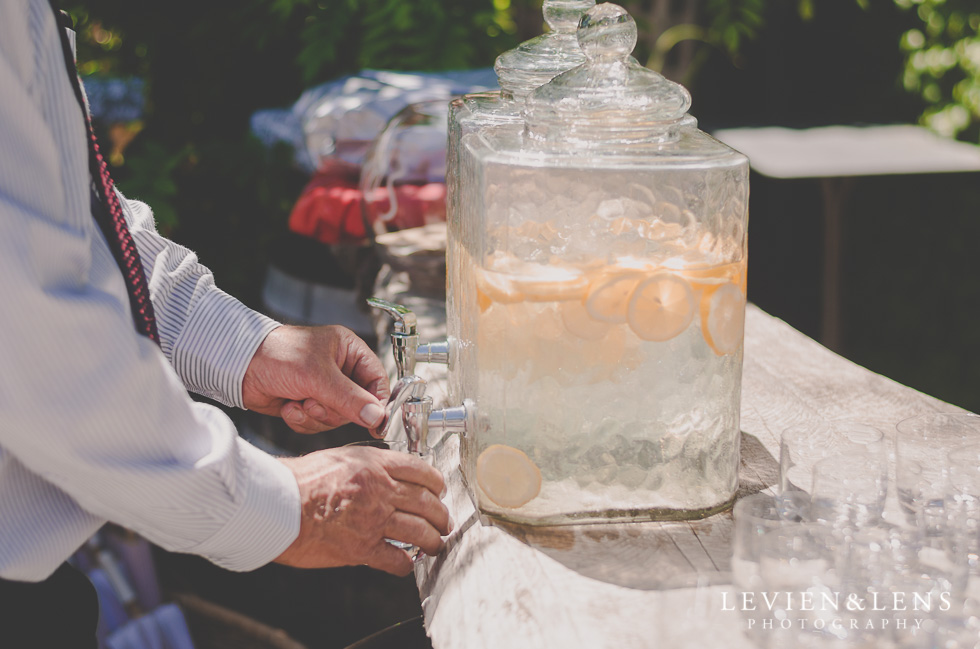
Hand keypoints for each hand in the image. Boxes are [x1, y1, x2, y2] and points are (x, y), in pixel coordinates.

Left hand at [242, 325, 389, 433]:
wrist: (237, 367)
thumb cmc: (277, 355)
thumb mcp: (318, 376)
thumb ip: (349, 399)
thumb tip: (376, 416)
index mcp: (349, 351)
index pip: (377, 381)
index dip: (378, 403)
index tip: (376, 422)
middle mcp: (339, 370)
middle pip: (357, 406)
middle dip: (332, 409)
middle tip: (314, 401)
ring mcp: (323, 389)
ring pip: (336, 418)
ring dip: (315, 415)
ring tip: (298, 402)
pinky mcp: (307, 404)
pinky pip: (317, 424)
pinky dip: (302, 420)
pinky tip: (289, 406)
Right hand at [275, 446, 450, 575]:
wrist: (277, 503)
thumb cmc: (299, 479)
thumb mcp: (340, 457)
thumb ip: (367, 466)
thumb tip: (385, 475)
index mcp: (375, 464)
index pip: (421, 470)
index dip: (436, 483)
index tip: (439, 491)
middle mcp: (380, 489)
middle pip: (427, 502)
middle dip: (441, 514)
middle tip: (444, 521)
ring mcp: (374, 519)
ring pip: (420, 531)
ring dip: (432, 540)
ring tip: (434, 544)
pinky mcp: (362, 548)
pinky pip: (397, 559)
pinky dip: (406, 563)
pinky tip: (406, 563)